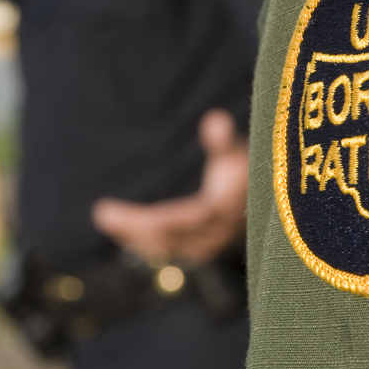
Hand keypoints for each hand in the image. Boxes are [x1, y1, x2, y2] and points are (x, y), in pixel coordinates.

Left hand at [92, 108, 248, 263]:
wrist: (267, 200)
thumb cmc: (245, 168)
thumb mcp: (238, 151)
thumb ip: (224, 140)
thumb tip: (215, 119)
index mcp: (221, 212)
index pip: (185, 220)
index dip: (157, 219)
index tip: (129, 214)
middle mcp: (213, 234)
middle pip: (167, 235)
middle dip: (134, 227)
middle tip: (101, 213)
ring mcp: (205, 245)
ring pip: (164, 247)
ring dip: (133, 236)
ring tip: (106, 219)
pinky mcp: (197, 248)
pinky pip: (166, 249)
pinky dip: (143, 242)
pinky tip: (122, 232)